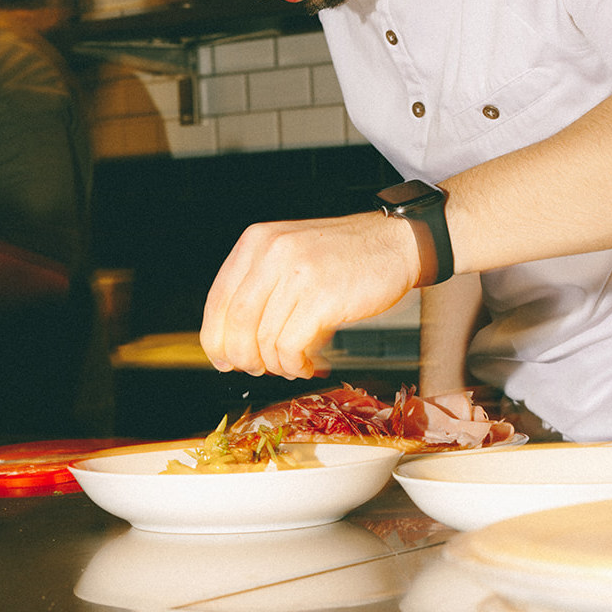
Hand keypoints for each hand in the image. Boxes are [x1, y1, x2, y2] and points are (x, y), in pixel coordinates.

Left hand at [200, 212, 419, 377]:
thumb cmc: (345, 257)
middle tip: (259, 369)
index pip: (218, 300)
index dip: (215, 339)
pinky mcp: (323, 297)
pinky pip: (291, 347)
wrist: (396, 243)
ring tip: (293, 365)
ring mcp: (297, 274)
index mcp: (256, 242)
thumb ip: (260, 287)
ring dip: (276, 364)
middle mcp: (271, 253)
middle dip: (243, 358)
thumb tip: (231, 343)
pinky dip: (295, 365)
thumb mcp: (291, 256)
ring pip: (264, 340)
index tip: (223, 359)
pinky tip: (309, 364)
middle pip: (236, 324)